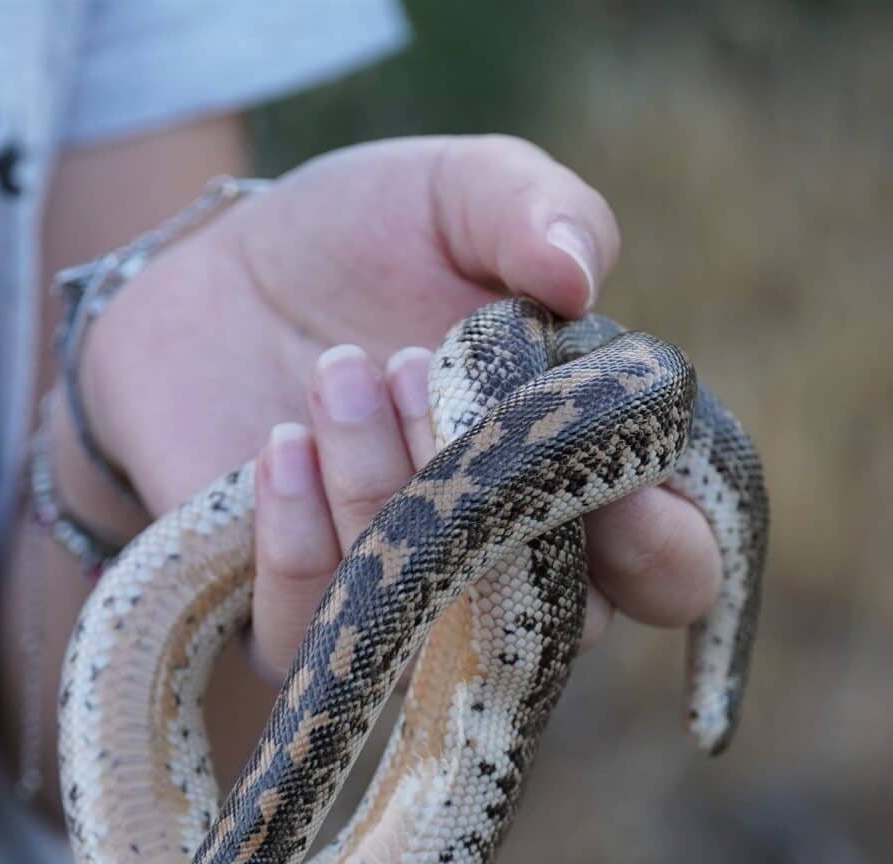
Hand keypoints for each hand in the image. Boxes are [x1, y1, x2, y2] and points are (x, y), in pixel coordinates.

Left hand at [78, 135, 722, 676]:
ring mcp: (412, 612)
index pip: (677, 567)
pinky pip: (313, 640)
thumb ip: (531, 209)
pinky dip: (301, 543)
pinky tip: (281, 447)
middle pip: (562, 623)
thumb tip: (576, 270)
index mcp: (592, 472)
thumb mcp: (455, 194)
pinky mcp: (300, 628)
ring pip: (429, 632)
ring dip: (382, 491)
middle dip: (493, 500)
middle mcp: (517, 565)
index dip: (666, 547)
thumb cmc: (367, 239)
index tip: (620, 484)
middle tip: (415, 366)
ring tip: (337, 370)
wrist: (215, 276)